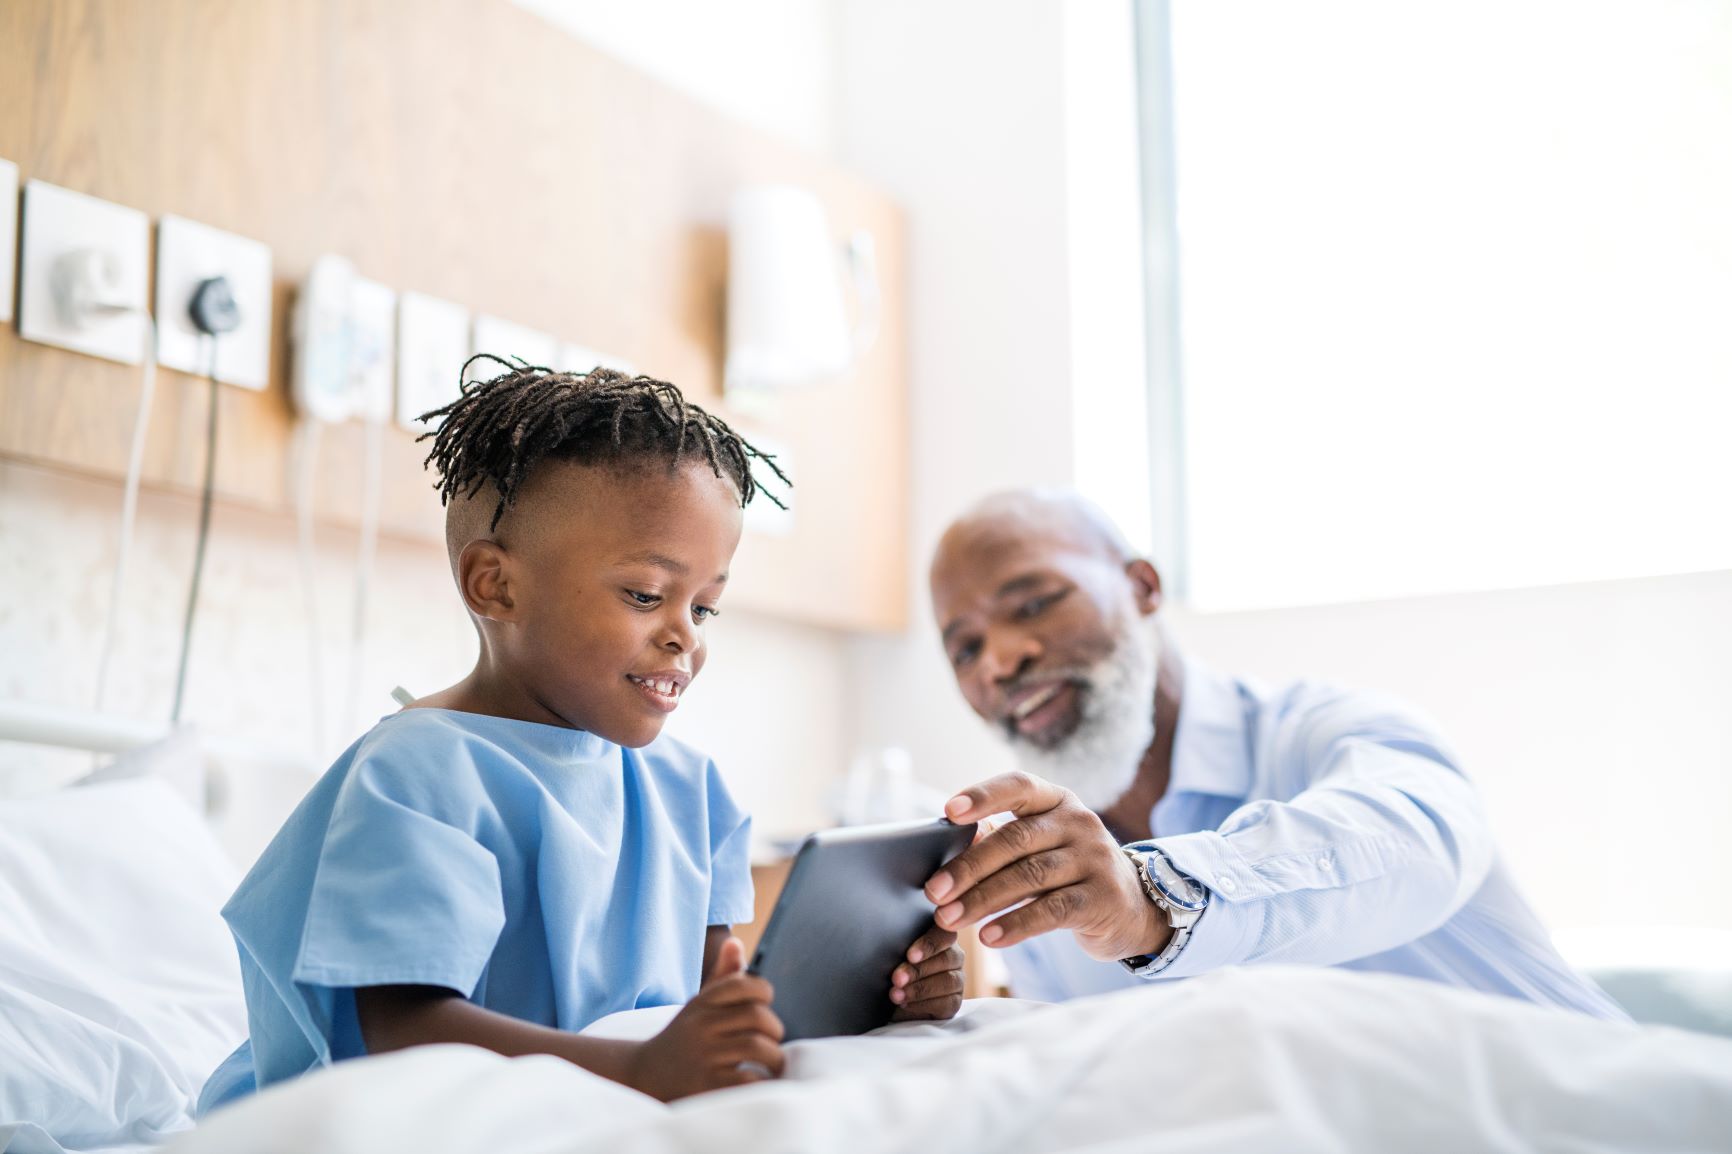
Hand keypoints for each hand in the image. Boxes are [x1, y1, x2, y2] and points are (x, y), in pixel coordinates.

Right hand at [624, 937, 784, 1100]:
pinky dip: (761, 1082)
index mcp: (702, 1004)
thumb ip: (721, 976)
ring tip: (773, 1065)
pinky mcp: (705, 1086)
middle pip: (756, 1016)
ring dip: (775, 1058)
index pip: (742, 984)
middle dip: (775, 1029)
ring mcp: (702, 1057)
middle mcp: (701, 1027)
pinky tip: (759, 1083)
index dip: (763, 991)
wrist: (644, 1077)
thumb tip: (735, 941)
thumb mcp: (698, 1005)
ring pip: (756, 1047)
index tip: (764, 1006)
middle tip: (773, 1041)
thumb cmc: (683, 1037)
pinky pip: (747, 1080)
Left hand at [888, 926, 964, 1020]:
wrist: (891, 1001)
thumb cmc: (896, 972)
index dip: (929, 944)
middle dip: (918, 970)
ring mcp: (957, 979)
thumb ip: (900, 948)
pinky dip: (924, 1004)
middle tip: (897, 979)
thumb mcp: (895, 957)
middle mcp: (953, 956)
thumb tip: (891, 948)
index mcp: (940, 937)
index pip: (944, 934)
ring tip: (897, 994)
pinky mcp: (954, 1001)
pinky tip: (907, 1004)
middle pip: (945, 959)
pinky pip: (946, 1002)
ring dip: (919, 989)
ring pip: (948, 981)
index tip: (910, 956)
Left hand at [924, 771, 1171, 961]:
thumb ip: (1000, 841)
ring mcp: (1095, 859)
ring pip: (1030, 877)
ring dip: (983, 900)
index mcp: (1057, 800)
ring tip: (950, 919)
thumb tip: (947, 846)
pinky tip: (989, 938)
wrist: (1133, 907)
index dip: (984, 796)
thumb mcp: (1040, 847)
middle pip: (1016, 840)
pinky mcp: (1102, 898)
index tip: (948, 812)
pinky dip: (1016, 925)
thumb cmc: (1068, 872)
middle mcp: (1079, 822)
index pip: (1019, 786)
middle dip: (969, 867)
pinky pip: (1052, 911)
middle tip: (934, 891)